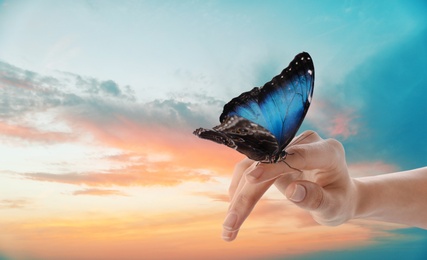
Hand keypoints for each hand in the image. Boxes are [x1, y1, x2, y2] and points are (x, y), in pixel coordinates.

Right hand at [222, 130, 357, 240]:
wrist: (337, 192)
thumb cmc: (339, 200)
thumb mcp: (335, 207)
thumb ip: (317, 199)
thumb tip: (293, 191)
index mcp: (326, 151)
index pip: (296, 155)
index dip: (272, 166)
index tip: (252, 179)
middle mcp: (304, 142)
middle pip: (268, 164)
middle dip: (248, 194)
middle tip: (231, 224)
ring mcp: (286, 146)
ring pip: (253, 165)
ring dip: (238, 193)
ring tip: (230, 225)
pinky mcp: (273, 154)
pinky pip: (251, 167)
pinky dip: (240, 188)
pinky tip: (234, 207)